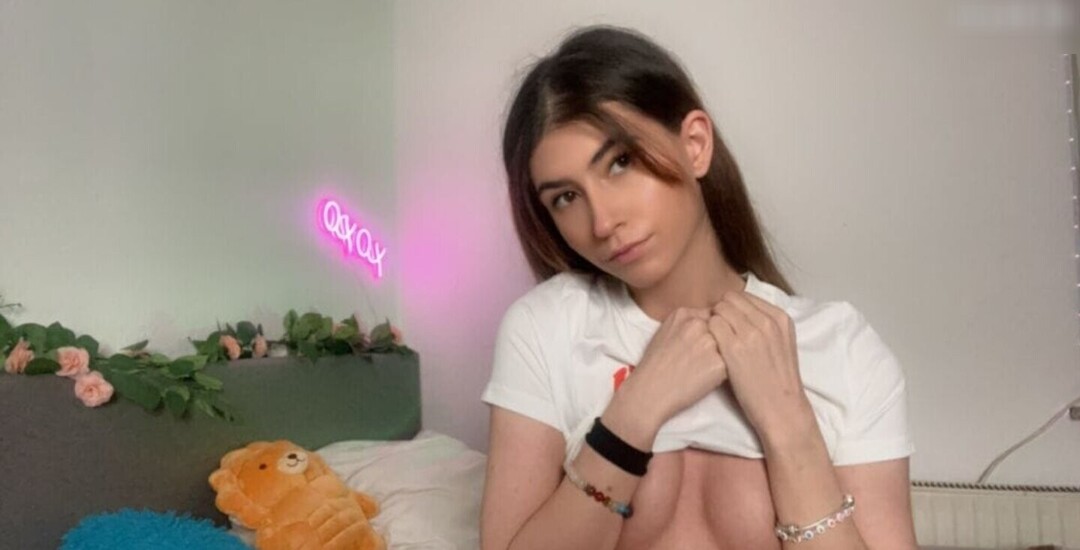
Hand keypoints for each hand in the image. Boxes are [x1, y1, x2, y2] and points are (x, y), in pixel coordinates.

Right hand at [619, 307, 728, 427]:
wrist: (649, 392)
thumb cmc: (655, 366)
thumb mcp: (665, 331)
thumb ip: (687, 322)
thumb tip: (710, 321)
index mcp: (684, 314)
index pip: (711, 315)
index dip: (709, 332)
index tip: (698, 345)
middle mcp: (698, 325)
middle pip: (722, 329)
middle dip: (716, 342)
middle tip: (698, 359)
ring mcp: (709, 343)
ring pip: (728, 346)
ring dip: (721, 357)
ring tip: (700, 369)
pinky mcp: (719, 364)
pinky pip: (730, 364)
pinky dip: (721, 373)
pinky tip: (704, 378)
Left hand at [707, 291, 810, 438]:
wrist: (781, 408)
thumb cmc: (777, 381)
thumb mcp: (782, 344)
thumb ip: (766, 325)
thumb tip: (742, 312)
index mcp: (780, 318)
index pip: (745, 297)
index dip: (733, 309)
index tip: (730, 324)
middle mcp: (766, 321)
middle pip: (730, 299)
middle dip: (721, 312)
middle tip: (719, 332)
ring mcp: (750, 333)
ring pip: (719, 309)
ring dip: (713, 322)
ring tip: (715, 341)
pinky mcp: (733, 347)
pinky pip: (712, 325)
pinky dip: (707, 333)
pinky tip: (710, 348)